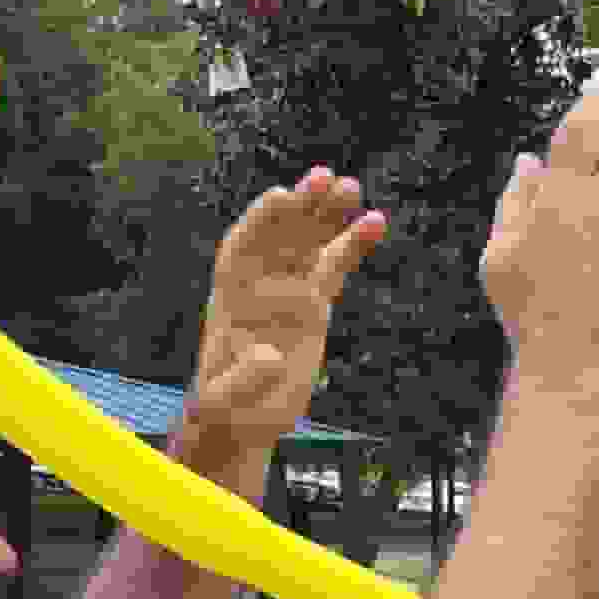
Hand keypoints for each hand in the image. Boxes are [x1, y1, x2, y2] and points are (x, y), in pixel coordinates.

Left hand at [192, 169, 387, 466]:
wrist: (243, 418)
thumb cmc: (225, 406)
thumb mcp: (224, 400)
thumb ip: (242, 379)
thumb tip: (269, 356)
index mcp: (230, 294)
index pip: (243, 247)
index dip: (260, 222)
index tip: (281, 198)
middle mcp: (259, 283)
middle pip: (281, 236)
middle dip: (301, 208)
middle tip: (326, 179)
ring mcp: (289, 290)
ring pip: (310, 243)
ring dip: (329, 215)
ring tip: (353, 188)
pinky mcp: (315, 305)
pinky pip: (336, 267)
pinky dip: (353, 244)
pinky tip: (375, 223)